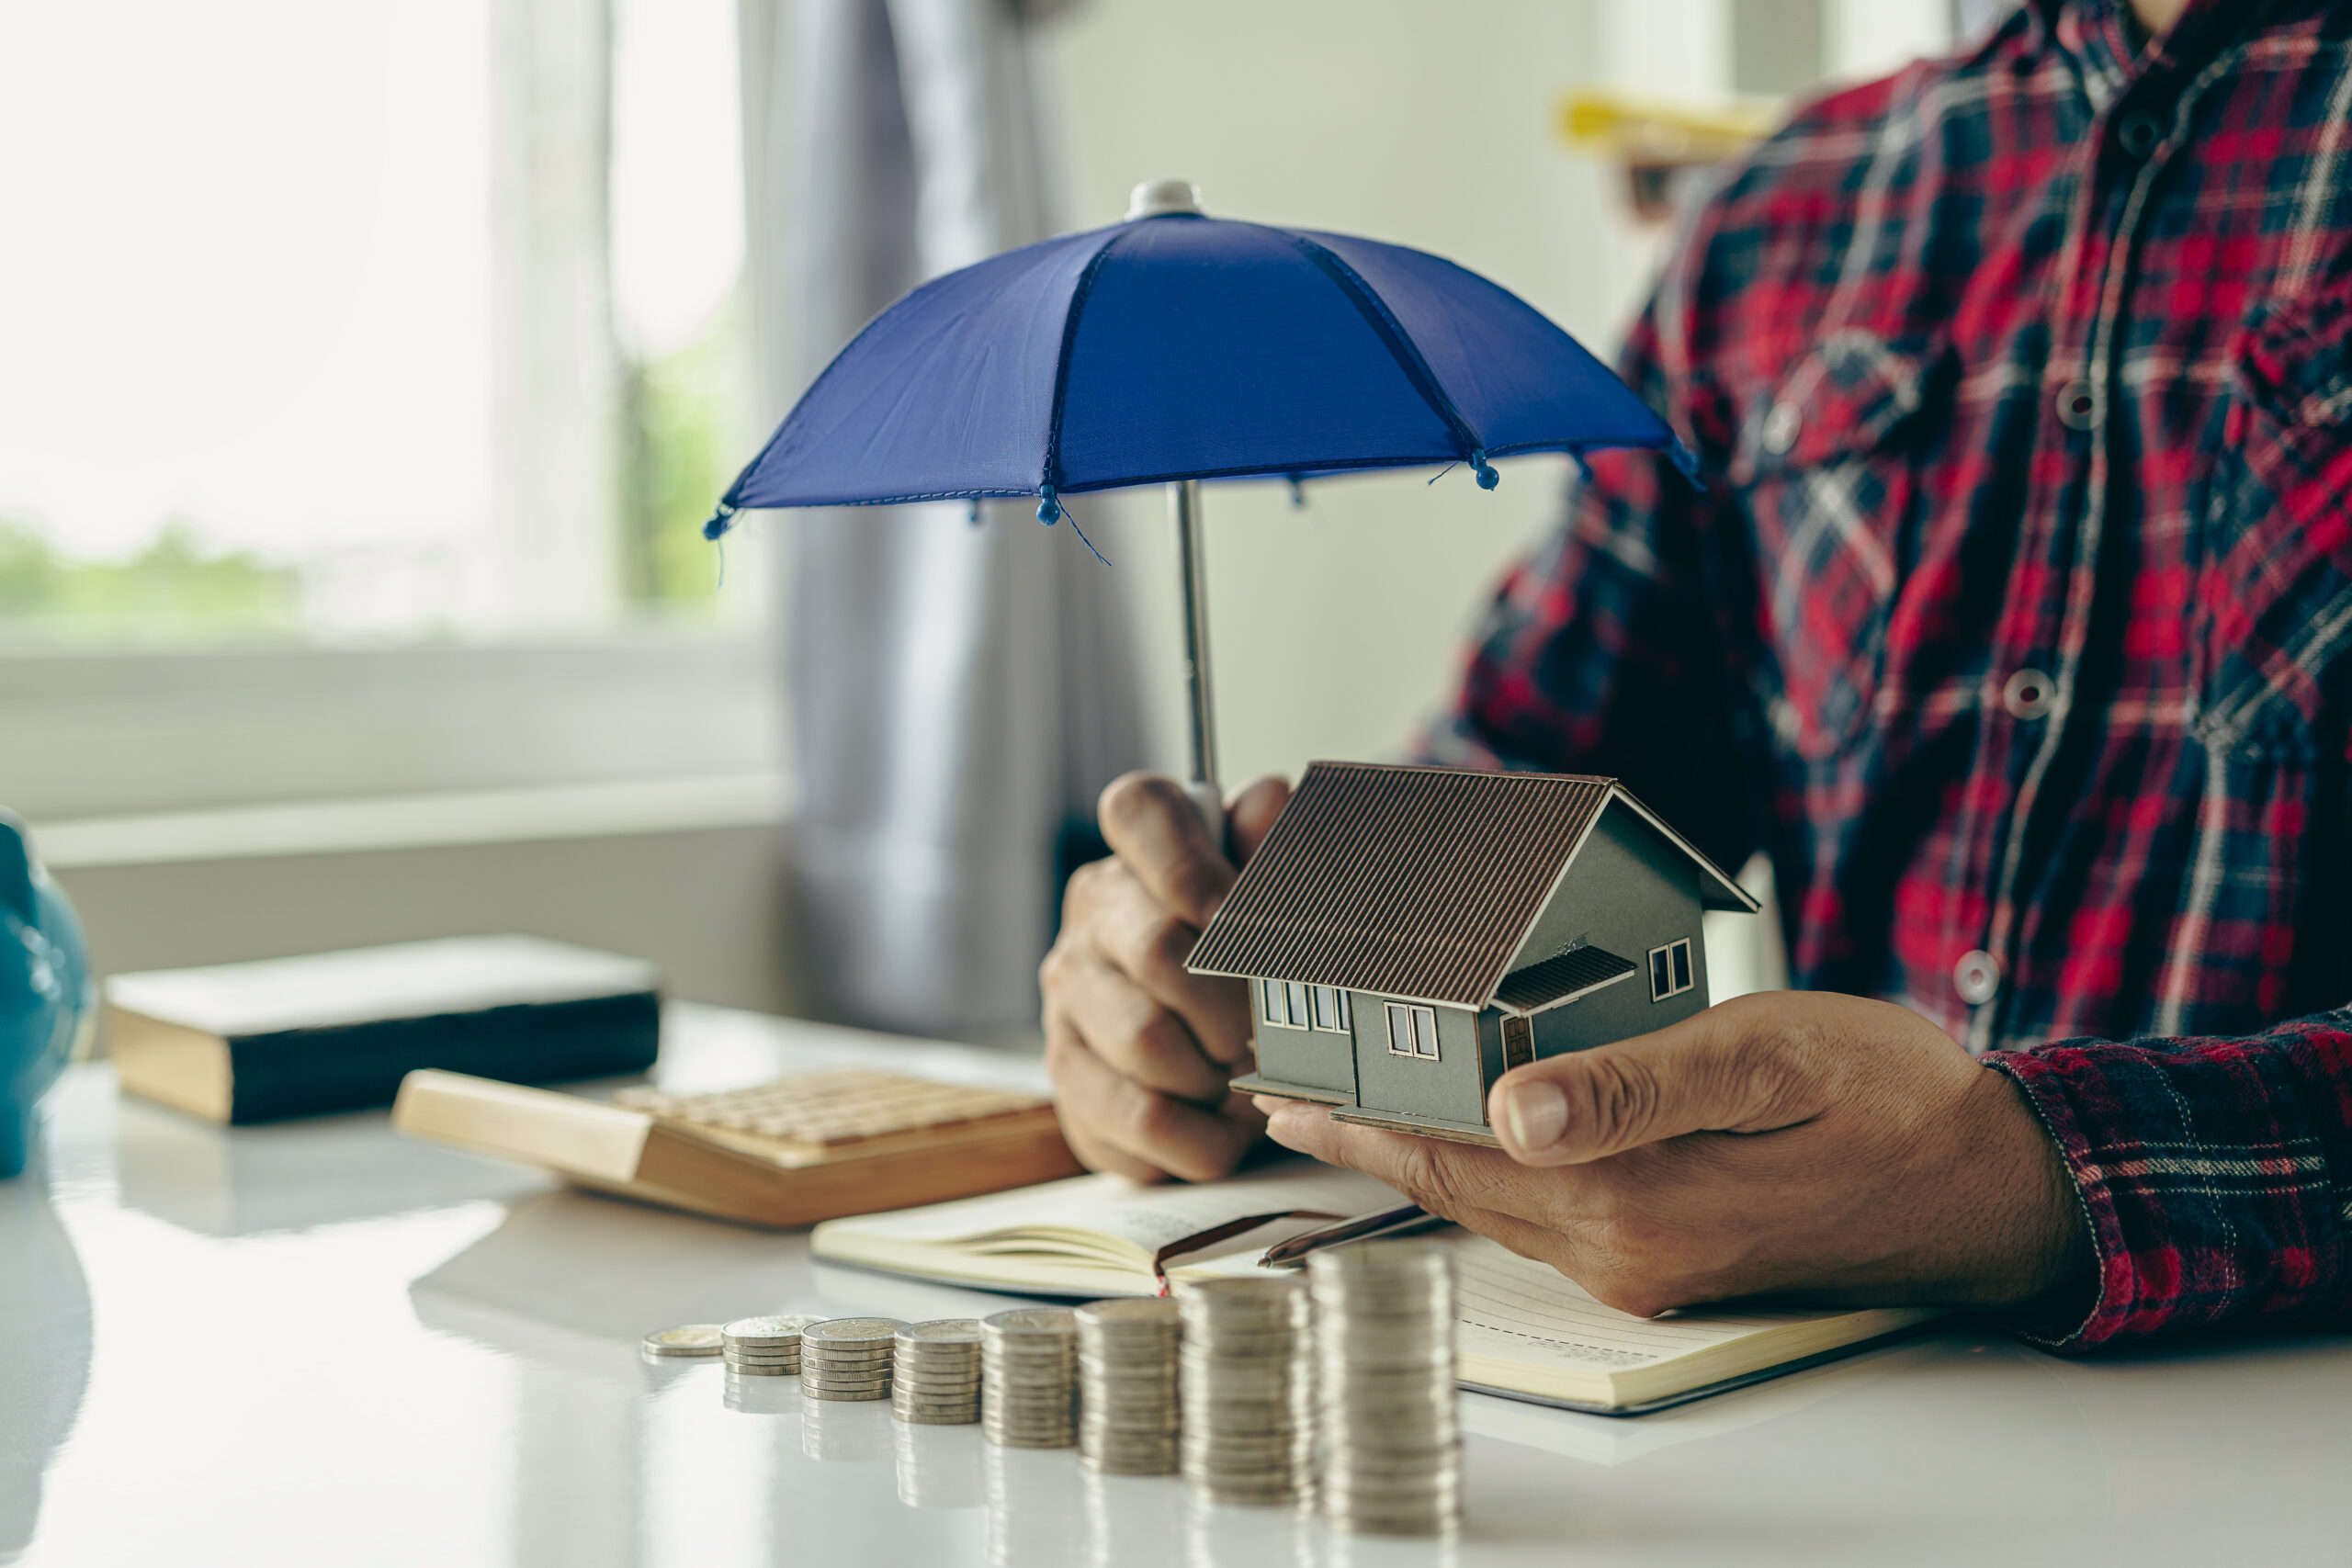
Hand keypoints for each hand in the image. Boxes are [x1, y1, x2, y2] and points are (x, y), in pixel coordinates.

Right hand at [1042, 772, 1290, 1182]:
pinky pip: (1140, 1121)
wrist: (1206, 1065)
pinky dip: (1201, 1137)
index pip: (1138, 809)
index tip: (1237, 913)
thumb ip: (1269, 849)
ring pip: (1147, 1044)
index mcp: (1133, 863)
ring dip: (1219, 1074)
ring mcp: (1068, 1008)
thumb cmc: (1237, 971)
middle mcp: (1088, 927)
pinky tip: (1221, 1127)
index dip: (1192, 856)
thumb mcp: (1263, 904)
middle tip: (1269, 1028)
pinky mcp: (1073, 1088)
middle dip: (1235, 1000)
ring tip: (1245, 1080)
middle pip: (1160, 947)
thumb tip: (1264, 798)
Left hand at [1257, 991, 2093, 1316]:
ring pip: (1496, 1205)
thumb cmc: (1889, 1100)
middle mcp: (1623, 1254)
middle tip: (1285, 1086)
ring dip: (1423, 1153)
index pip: (1454, 1159)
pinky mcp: (1669, 1258)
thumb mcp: (1765, 1059)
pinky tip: (1473, 1124)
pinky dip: (1489, 1167)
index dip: (1360, 1121)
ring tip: (1354, 1099)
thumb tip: (1512, 1112)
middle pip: (1457, 1189)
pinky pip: (1547, 1213)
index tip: (1281, 1087)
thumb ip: (1633, 1084)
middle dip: (1368, 1138)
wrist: (1988, 1185)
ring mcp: (1645, 1266)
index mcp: (1633, 1202)